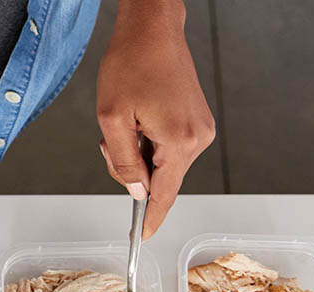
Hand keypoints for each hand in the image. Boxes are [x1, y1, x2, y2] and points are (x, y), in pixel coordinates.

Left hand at [96, 0, 215, 237]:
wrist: (152, 30)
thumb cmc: (131, 64)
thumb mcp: (112, 119)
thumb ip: (122, 162)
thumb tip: (135, 192)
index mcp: (179, 141)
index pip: (163, 195)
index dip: (150, 220)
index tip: (141, 239)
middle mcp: (198, 138)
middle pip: (160, 181)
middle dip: (131, 170)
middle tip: (113, 138)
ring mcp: (200, 130)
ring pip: (161, 165)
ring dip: (137, 153)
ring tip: (128, 120)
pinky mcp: (197, 122)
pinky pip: (168, 149)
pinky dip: (147, 144)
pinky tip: (139, 119)